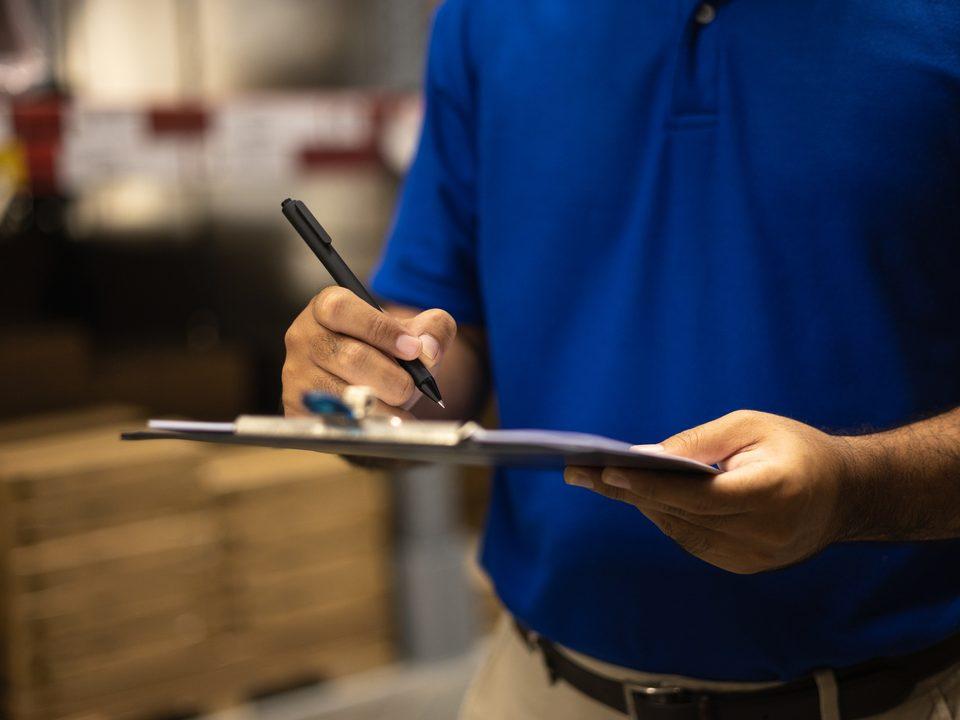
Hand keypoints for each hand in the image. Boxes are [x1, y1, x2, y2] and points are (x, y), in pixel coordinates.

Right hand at [282, 287, 456, 416]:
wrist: (370, 385)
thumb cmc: (390, 351)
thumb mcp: (414, 331)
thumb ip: (434, 328)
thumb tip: (429, 350)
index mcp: (327, 306)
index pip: (342, 309)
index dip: (380, 329)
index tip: (413, 349)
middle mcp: (303, 337)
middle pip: (349, 357)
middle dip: (392, 377)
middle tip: (413, 388)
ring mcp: (296, 374)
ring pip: (344, 393)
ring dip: (383, 405)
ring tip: (402, 406)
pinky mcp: (296, 408)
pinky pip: (337, 420)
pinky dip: (370, 425)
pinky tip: (387, 423)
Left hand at [564, 410, 852, 573]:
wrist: (845, 494)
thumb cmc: (794, 448)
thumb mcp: (751, 426)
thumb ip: (700, 442)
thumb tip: (646, 456)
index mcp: (773, 493)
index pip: (698, 495)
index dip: (650, 485)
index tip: (606, 470)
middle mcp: (764, 534)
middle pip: (680, 514)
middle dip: (626, 491)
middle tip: (578, 471)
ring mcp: (755, 558)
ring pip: (679, 530)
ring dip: (638, 504)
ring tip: (595, 479)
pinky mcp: (745, 567)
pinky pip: (691, 540)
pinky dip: (663, 516)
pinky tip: (635, 495)